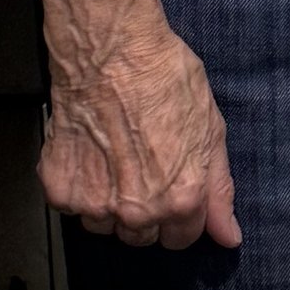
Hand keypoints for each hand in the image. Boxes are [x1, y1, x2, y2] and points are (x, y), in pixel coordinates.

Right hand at [35, 0, 239, 251]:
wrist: (111, 51)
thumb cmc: (165, 80)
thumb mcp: (210, 129)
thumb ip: (219, 190)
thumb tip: (229, 237)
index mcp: (181, 199)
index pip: (182, 238)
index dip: (181, 212)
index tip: (173, 186)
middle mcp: (138, 212)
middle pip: (143, 237)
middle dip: (146, 209)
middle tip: (142, 166)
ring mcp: (95, 205)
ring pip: (106, 226)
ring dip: (110, 203)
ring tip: (115, 157)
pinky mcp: (60, 192)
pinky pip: (73, 208)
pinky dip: (80, 188)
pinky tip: (92, 153)